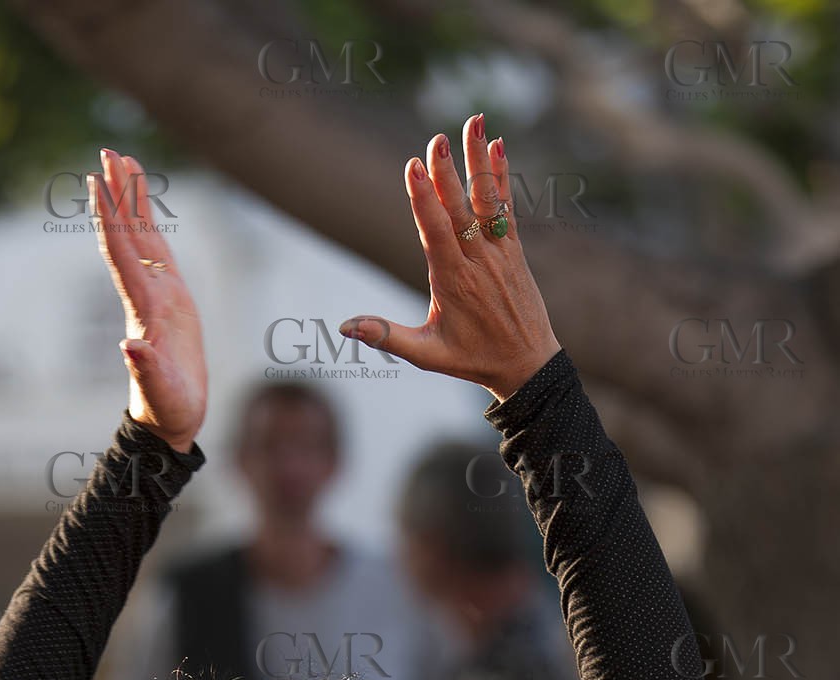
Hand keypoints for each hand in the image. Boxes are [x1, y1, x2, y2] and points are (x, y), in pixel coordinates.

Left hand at [91, 149, 206, 452]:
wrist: (170, 419)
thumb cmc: (168, 409)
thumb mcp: (161, 393)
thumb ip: (146, 370)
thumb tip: (130, 348)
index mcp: (143, 311)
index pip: (123, 255)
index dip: (112, 218)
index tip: (100, 182)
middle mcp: (145, 296)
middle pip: (128, 236)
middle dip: (118, 195)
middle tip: (107, 152)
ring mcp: (157, 295)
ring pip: (141, 237)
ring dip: (131, 200)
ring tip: (123, 160)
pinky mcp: (171, 299)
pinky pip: (157, 252)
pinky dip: (151, 223)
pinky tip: (144, 202)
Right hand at [340, 117, 559, 401]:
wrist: (527, 365)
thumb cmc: (472, 360)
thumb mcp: (426, 355)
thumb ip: (386, 336)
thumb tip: (344, 328)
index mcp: (452, 283)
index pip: (435, 233)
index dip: (424, 199)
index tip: (414, 166)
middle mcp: (477, 263)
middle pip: (459, 210)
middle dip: (447, 172)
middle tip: (436, 138)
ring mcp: (499, 253)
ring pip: (486, 201)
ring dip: (478, 161)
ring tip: (474, 122)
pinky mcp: (513, 250)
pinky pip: (505, 209)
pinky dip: (501, 178)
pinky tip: (497, 147)